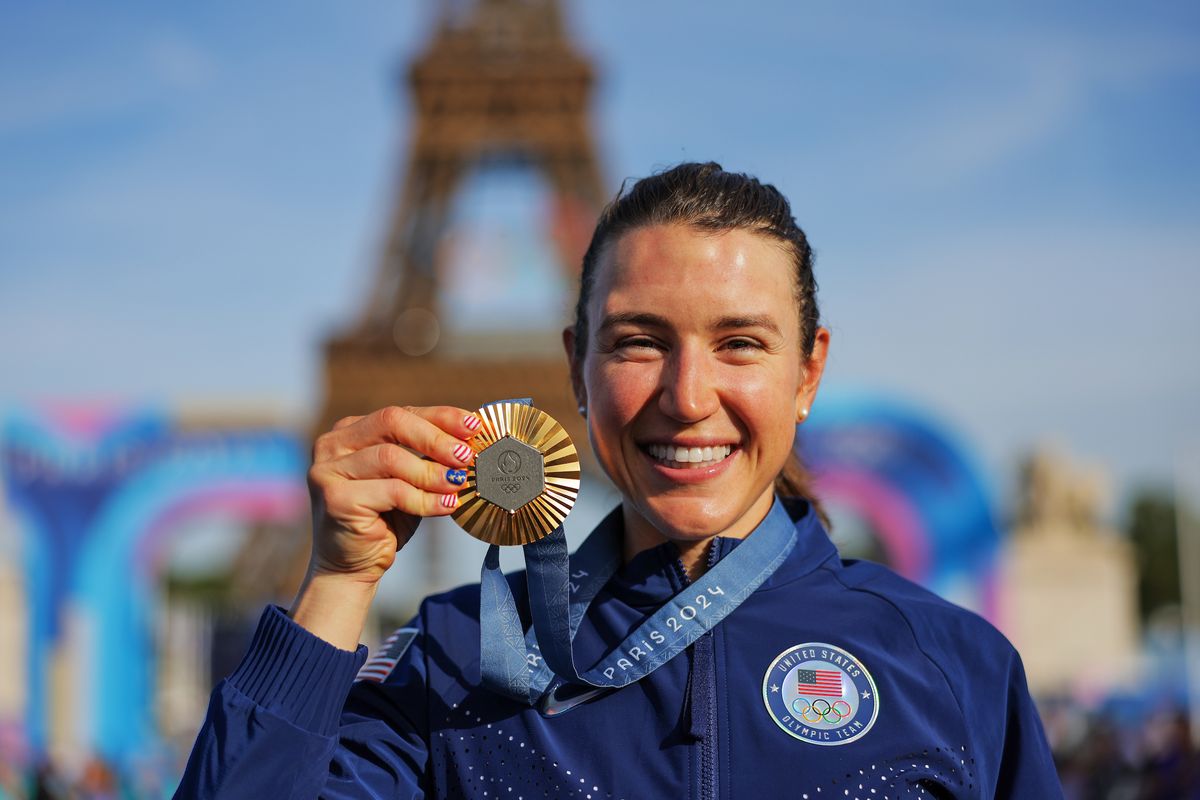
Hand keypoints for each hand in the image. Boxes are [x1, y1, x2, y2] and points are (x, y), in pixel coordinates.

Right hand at [305, 405, 480, 585]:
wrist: (351, 567)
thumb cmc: (383, 521)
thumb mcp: (409, 481)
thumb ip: (428, 458)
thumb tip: (470, 441)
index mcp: (349, 432)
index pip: (399, 414)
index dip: (440, 417)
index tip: (473, 426)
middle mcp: (332, 445)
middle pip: (391, 422)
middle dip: (436, 438)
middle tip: (465, 456)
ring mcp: (328, 470)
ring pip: (391, 457)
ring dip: (432, 473)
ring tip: (457, 485)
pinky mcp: (335, 498)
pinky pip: (392, 491)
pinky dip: (425, 499)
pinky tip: (446, 506)